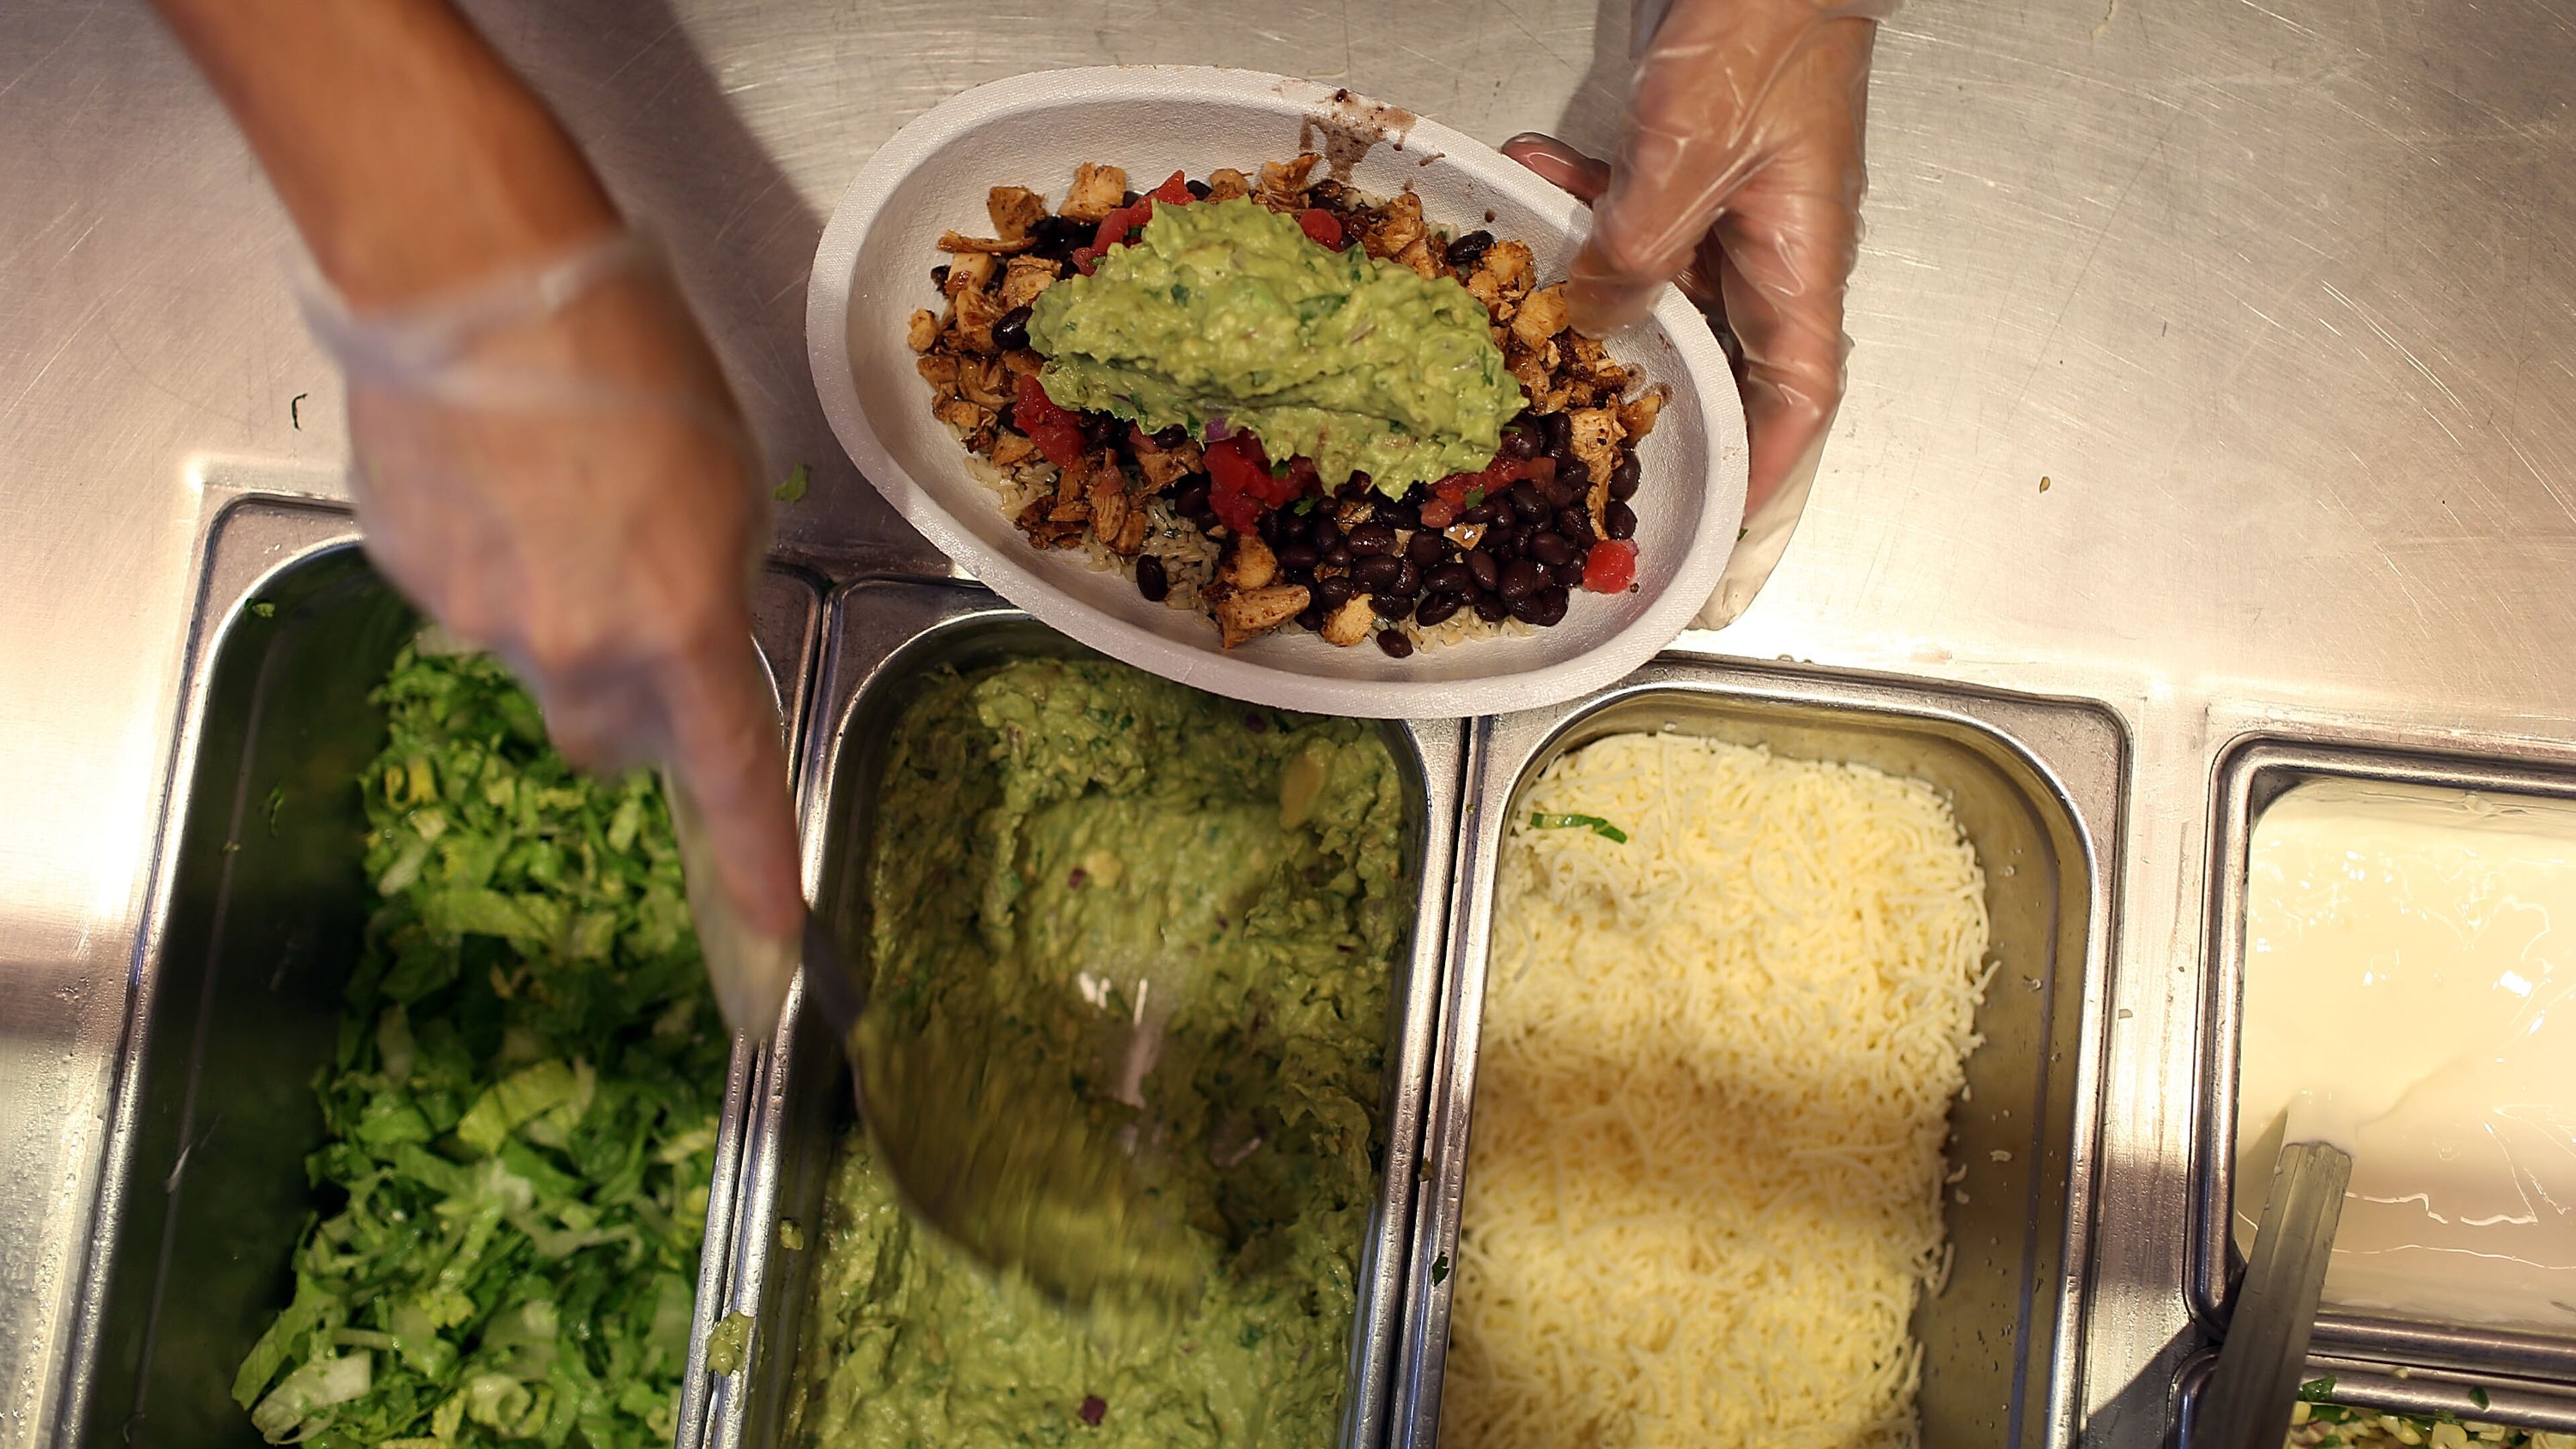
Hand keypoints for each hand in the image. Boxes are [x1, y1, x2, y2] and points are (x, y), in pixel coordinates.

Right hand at [314, 234, 805, 946]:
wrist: (478, 274)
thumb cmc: (630, 353)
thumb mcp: (727, 479)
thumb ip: (711, 586)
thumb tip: (685, 636)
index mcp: (679, 621)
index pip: (730, 775)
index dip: (756, 861)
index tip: (772, 937)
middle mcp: (576, 643)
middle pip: (605, 735)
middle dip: (625, 699)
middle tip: (632, 603)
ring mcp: (481, 614)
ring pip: (531, 661)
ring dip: (552, 614)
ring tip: (553, 497)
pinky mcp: (409, 572)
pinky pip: (466, 600)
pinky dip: (487, 561)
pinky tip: (493, 478)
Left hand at [1505, 0, 1888, 514]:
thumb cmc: (1766, 25)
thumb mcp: (1686, 153)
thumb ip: (1638, 251)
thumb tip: (1593, 324)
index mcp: (1800, 265)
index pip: (1796, 402)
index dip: (1761, 473)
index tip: (1716, 527)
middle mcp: (1772, 250)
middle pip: (1716, 359)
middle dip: (1644, 394)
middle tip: (1577, 441)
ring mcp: (1731, 206)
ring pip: (1657, 285)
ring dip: (1590, 285)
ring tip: (1525, 290)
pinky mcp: (1693, 163)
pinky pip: (1633, 214)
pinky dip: (1583, 207)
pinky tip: (1534, 180)